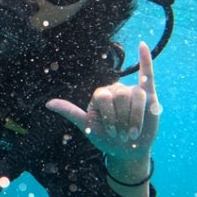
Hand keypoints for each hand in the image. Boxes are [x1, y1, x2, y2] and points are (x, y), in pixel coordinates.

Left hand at [46, 43, 160, 195]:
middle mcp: (116, 90)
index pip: (104, 97)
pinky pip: (147, 74)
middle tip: (123, 135)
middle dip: (122, 119)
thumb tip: (47, 103)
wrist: (127, 151)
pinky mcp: (149, 95)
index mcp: (100, 95)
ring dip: (136, 118)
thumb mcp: (87, 126)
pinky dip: (145, 59)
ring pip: (137, 97)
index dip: (109, 116)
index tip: (111, 133)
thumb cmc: (107, 138)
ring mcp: (132, 92)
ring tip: (133, 133)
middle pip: (121, 96)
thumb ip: (70, 112)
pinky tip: (142, 45)